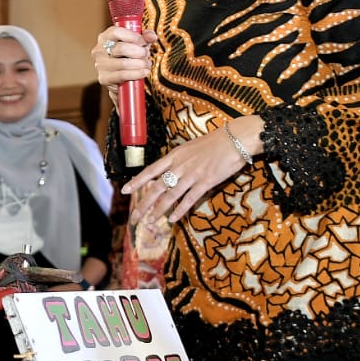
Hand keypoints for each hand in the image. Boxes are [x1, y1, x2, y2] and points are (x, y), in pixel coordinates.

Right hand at [91, 24, 156, 89]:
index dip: (133, 36)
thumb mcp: (138, 43)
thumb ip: (145, 36)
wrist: (120, 76)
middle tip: (146, 54)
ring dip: (140, 64)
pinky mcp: (104, 78)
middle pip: (121, 48)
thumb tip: (152, 36)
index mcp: (105, 37)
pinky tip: (144, 72)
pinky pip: (123, 75)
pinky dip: (137, 74)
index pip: (116, 32)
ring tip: (146, 64)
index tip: (143, 42)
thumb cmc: (128, 55)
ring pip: (124, 63)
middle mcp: (99, 50)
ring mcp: (100, 65)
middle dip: (139, 52)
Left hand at [122, 115, 263, 225]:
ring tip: (150, 222)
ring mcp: (192, 175)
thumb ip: (177, 160)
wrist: (235, 139)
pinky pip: (189, 199)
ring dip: (158, 211)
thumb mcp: (189, 148)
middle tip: (134, 217)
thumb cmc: (213, 142)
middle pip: (156, 187)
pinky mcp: (206, 182)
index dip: (136, 182)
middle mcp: (179, 166)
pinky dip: (180, 210)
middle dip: (143, 204)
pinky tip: (173, 219)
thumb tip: (166, 171)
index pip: (150, 170)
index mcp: (174, 156)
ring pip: (170, 196)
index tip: (124, 191)